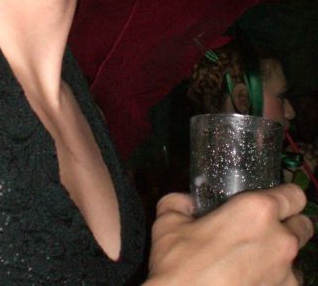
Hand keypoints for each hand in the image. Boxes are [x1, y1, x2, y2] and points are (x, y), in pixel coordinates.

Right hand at [145, 183, 312, 285]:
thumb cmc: (179, 266)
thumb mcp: (168, 223)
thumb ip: (179, 203)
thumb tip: (186, 202)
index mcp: (256, 211)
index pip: (294, 194)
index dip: (285, 196)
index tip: (273, 200)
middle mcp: (280, 240)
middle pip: (303, 226)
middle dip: (288, 226)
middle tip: (261, 231)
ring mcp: (286, 275)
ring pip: (294, 260)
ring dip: (278, 258)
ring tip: (249, 263)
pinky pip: (285, 284)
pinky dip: (271, 281)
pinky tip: (246, 281)